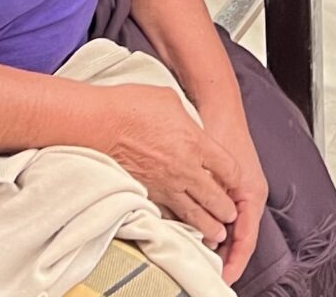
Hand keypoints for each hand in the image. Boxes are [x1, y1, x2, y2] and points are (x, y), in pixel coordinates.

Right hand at [101, 86, 240, 249]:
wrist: (100, 124)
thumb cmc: (132, 105)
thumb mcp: (171, 100)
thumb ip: (188, 120)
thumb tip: (192, 127)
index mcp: (196, 143)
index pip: (229, 169)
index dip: (235, 178)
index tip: (234, 182)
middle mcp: (185, 169)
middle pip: (216, 197)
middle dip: (226, 210)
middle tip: (231, 216)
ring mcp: (166, 185)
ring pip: (195, 214)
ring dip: (208, 226)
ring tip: (217, 235)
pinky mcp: (148, 193)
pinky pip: (170, 215)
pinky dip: (180, 223)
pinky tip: (184, 228)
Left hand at [196, 98, 267, 280]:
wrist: (219, 105)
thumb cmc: (221, 130)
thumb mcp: (216, 170)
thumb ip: (212, 201)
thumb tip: (207, 233)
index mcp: (252, 194)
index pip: (246, 240)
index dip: (235, 262)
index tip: (224, 278)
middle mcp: (250, 195)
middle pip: (240, 239)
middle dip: (227, 259)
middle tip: (210, 276)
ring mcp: (240, 190)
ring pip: (232, 228)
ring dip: (220, 245)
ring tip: (204, 262)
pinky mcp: (230, 185)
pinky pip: (226, 215)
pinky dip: (215, 227)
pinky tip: (200, 234)